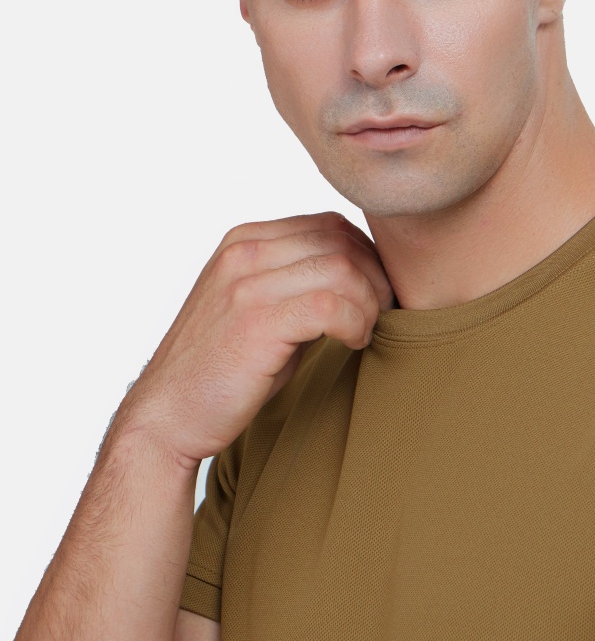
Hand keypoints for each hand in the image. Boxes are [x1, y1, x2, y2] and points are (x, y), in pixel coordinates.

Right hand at [108, 212, 393, 468]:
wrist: (168, 415)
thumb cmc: (224, 369)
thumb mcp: (262, 308)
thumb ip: (302, 282)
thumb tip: (365, 275)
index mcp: (245, 241)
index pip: (330, 225)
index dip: (367, 258)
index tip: (376, 295)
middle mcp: (244, 252)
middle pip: (342, 242)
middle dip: (375, 279)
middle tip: (380, 316)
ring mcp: (247, 284)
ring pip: (342, 269)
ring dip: (369, 304)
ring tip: (364, 333)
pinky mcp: (256, 322)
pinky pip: (331, 306)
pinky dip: (356, 323)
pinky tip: (353, 343)